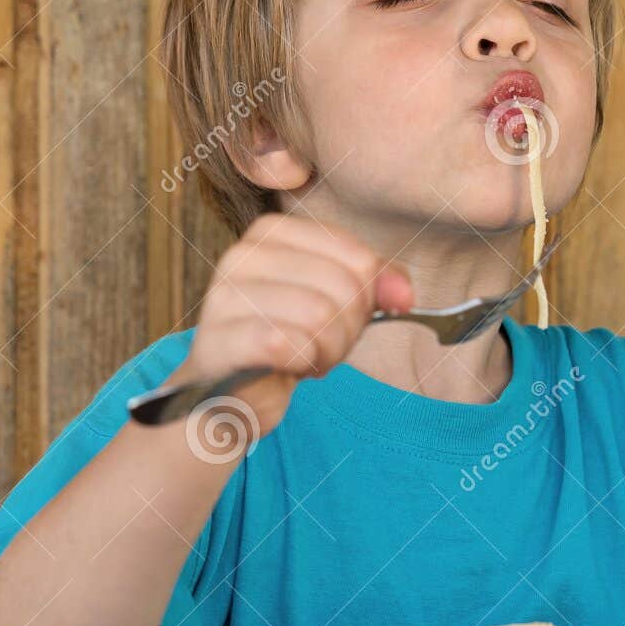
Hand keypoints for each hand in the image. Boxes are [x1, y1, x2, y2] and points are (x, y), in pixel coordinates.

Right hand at [173, 213, 412, 439]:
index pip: (357, 257)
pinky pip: (290, 345)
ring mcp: (224, 296)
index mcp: (271, 232)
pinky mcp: (219, 340)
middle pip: (342, 286)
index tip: (348, 317)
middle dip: (349, 328)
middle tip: (326, 344)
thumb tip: (404, 295)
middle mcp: (242, 255)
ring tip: (308, 356)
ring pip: (320, 316)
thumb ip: (376, 285)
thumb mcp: (338, 301)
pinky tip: (290, 368)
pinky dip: (304, 364)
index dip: (368, 298)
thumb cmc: (287, 338)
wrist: (232, 393)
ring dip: (329, 350)